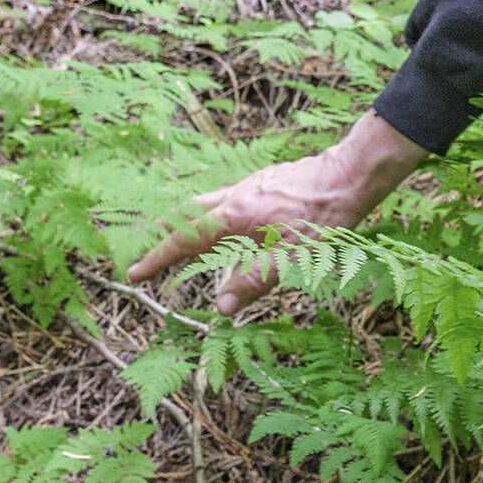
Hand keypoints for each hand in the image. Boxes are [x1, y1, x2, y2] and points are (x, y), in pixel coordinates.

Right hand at [125, 110, 426, 314]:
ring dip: (188, 225)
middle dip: (163, 237)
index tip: (133, 274)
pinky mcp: (264, 183)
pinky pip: (227, 200)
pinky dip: (214, 217)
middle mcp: (234, 196)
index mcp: (234, 216)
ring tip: (182, 248)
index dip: (157, 259)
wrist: (349, 174)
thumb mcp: (290, 258)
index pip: (184, 241)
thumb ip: (253, 282)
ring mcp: (249, 186)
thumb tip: (220, 308)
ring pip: (206, 205)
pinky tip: (229, 230)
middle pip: (186, 216)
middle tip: (146, 257)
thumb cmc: (323, 218)